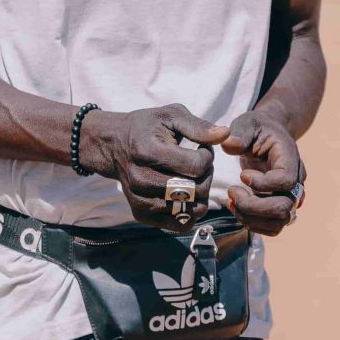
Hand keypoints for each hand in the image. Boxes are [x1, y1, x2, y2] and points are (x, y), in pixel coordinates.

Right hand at [80, 104, 223, 225]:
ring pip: (191, 209)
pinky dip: (190, 212)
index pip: (196, 166)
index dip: (208, 156)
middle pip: (196, 190)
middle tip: (199, 164)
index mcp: (148, 151)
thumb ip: (198, 126)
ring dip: (201, 194)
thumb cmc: (147, 127)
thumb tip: (225, 135)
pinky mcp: (141, 214)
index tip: (202, 149)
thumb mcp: (171, 116)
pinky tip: (187, 196)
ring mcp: (140, 199)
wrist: (114, 145)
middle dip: (207, 175)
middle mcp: (141, 178)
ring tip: (192, 178)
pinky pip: (180, 224)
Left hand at [217, 110, 303, 236]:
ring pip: (279, 222)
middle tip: (232, 191)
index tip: (242, 175)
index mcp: (290, 158)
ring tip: (232, 201)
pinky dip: (252, 223)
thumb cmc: (257, 129)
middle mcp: (296, 180)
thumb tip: (229, 144)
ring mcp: (290, 196)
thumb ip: (239, 133)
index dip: (262, 184)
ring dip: (251, 218)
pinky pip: (273, 227)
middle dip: (252, 205)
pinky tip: (237, 207)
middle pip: (284, 207)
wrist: (268, 136)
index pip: (285, 180)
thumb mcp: (246, 123)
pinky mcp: (280, 206)